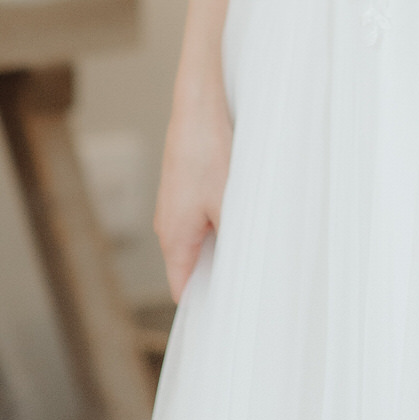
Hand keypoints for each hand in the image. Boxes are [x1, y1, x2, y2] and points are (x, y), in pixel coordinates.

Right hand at [154, 81, 231, 302]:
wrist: (197, 106)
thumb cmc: (209, 153)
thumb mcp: (229, 205)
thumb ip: (231, 243)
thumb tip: (243, 270)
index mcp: (174, 239)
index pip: (183, 290)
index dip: (206, 304)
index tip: (231, 312)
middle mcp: (168, 227)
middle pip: (190, 266)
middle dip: (218, 272)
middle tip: (250, 278)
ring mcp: (174, 206)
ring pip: (197, 239)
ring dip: (220, 243)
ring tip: (249, 243)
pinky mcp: (182, 188)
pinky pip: (198, 217)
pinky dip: (217, 220)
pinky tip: (240, 211)